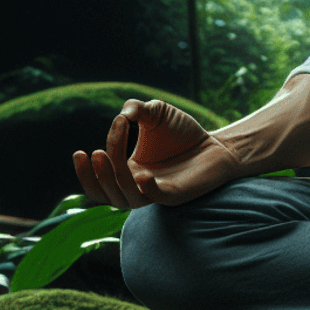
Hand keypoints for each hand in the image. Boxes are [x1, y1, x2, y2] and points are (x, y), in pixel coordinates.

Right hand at [73, 98, 236, 208]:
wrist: (215, 144)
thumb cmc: (182, 132)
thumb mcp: (157, 114)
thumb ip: (139, 109)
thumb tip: (124, 112)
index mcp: (128, 171)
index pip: (102, 173)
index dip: (96, 157)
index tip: (117, 122)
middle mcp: (138, 186)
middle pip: (107, 194)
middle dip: (94, 176)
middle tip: (95, 152)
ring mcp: (156, 192)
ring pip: (126, 199)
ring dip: (113, 180)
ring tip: (105, 154)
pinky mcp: (177, 194)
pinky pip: (157, 199)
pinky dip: (147, 190)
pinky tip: (143, 174)